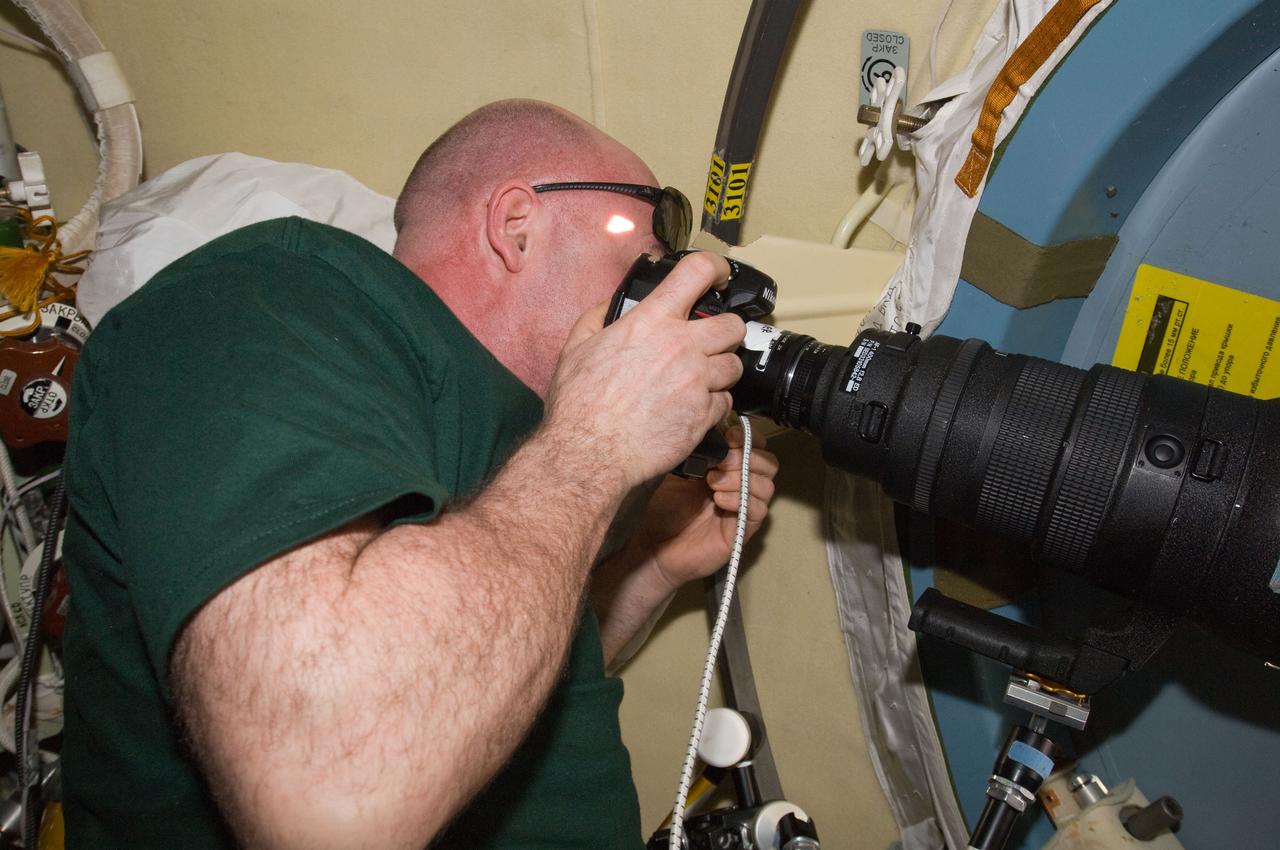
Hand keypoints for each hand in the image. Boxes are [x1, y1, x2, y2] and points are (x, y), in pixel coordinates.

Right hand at [544, 252, 745, 490]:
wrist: (591, 453)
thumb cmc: (580, 406)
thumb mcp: (575, 348)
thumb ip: (597, 318)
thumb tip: (611, 306)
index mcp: (650, 322)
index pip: (696, 272)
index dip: (715, 268)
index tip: (719, 276)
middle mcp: (681, 346)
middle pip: (733, 325)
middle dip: (725, 332)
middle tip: (710, 342)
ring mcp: (697, 381)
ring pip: (734, 365)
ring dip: (721, 371)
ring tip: (697, 381)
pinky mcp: (705, 414)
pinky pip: (726, 402)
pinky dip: (713, 404)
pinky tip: (690, 409)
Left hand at [631, 424, 777, 592]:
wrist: (653, 543)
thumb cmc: (664, 507)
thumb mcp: (679, 469)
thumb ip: (699, 449)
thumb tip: (710, 423)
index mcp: (729, 467)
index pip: (757, 446)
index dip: (748, 437)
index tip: (728, 436)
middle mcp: (741, 486)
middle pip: (769, 464)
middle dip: (746, 457)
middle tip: (719, 463)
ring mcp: (743, 509)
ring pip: (767, 486)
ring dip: (741, 479)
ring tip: (713, 483)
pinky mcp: (742, 531)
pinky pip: (758, 511)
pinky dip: (740, 500)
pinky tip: (718, 500)